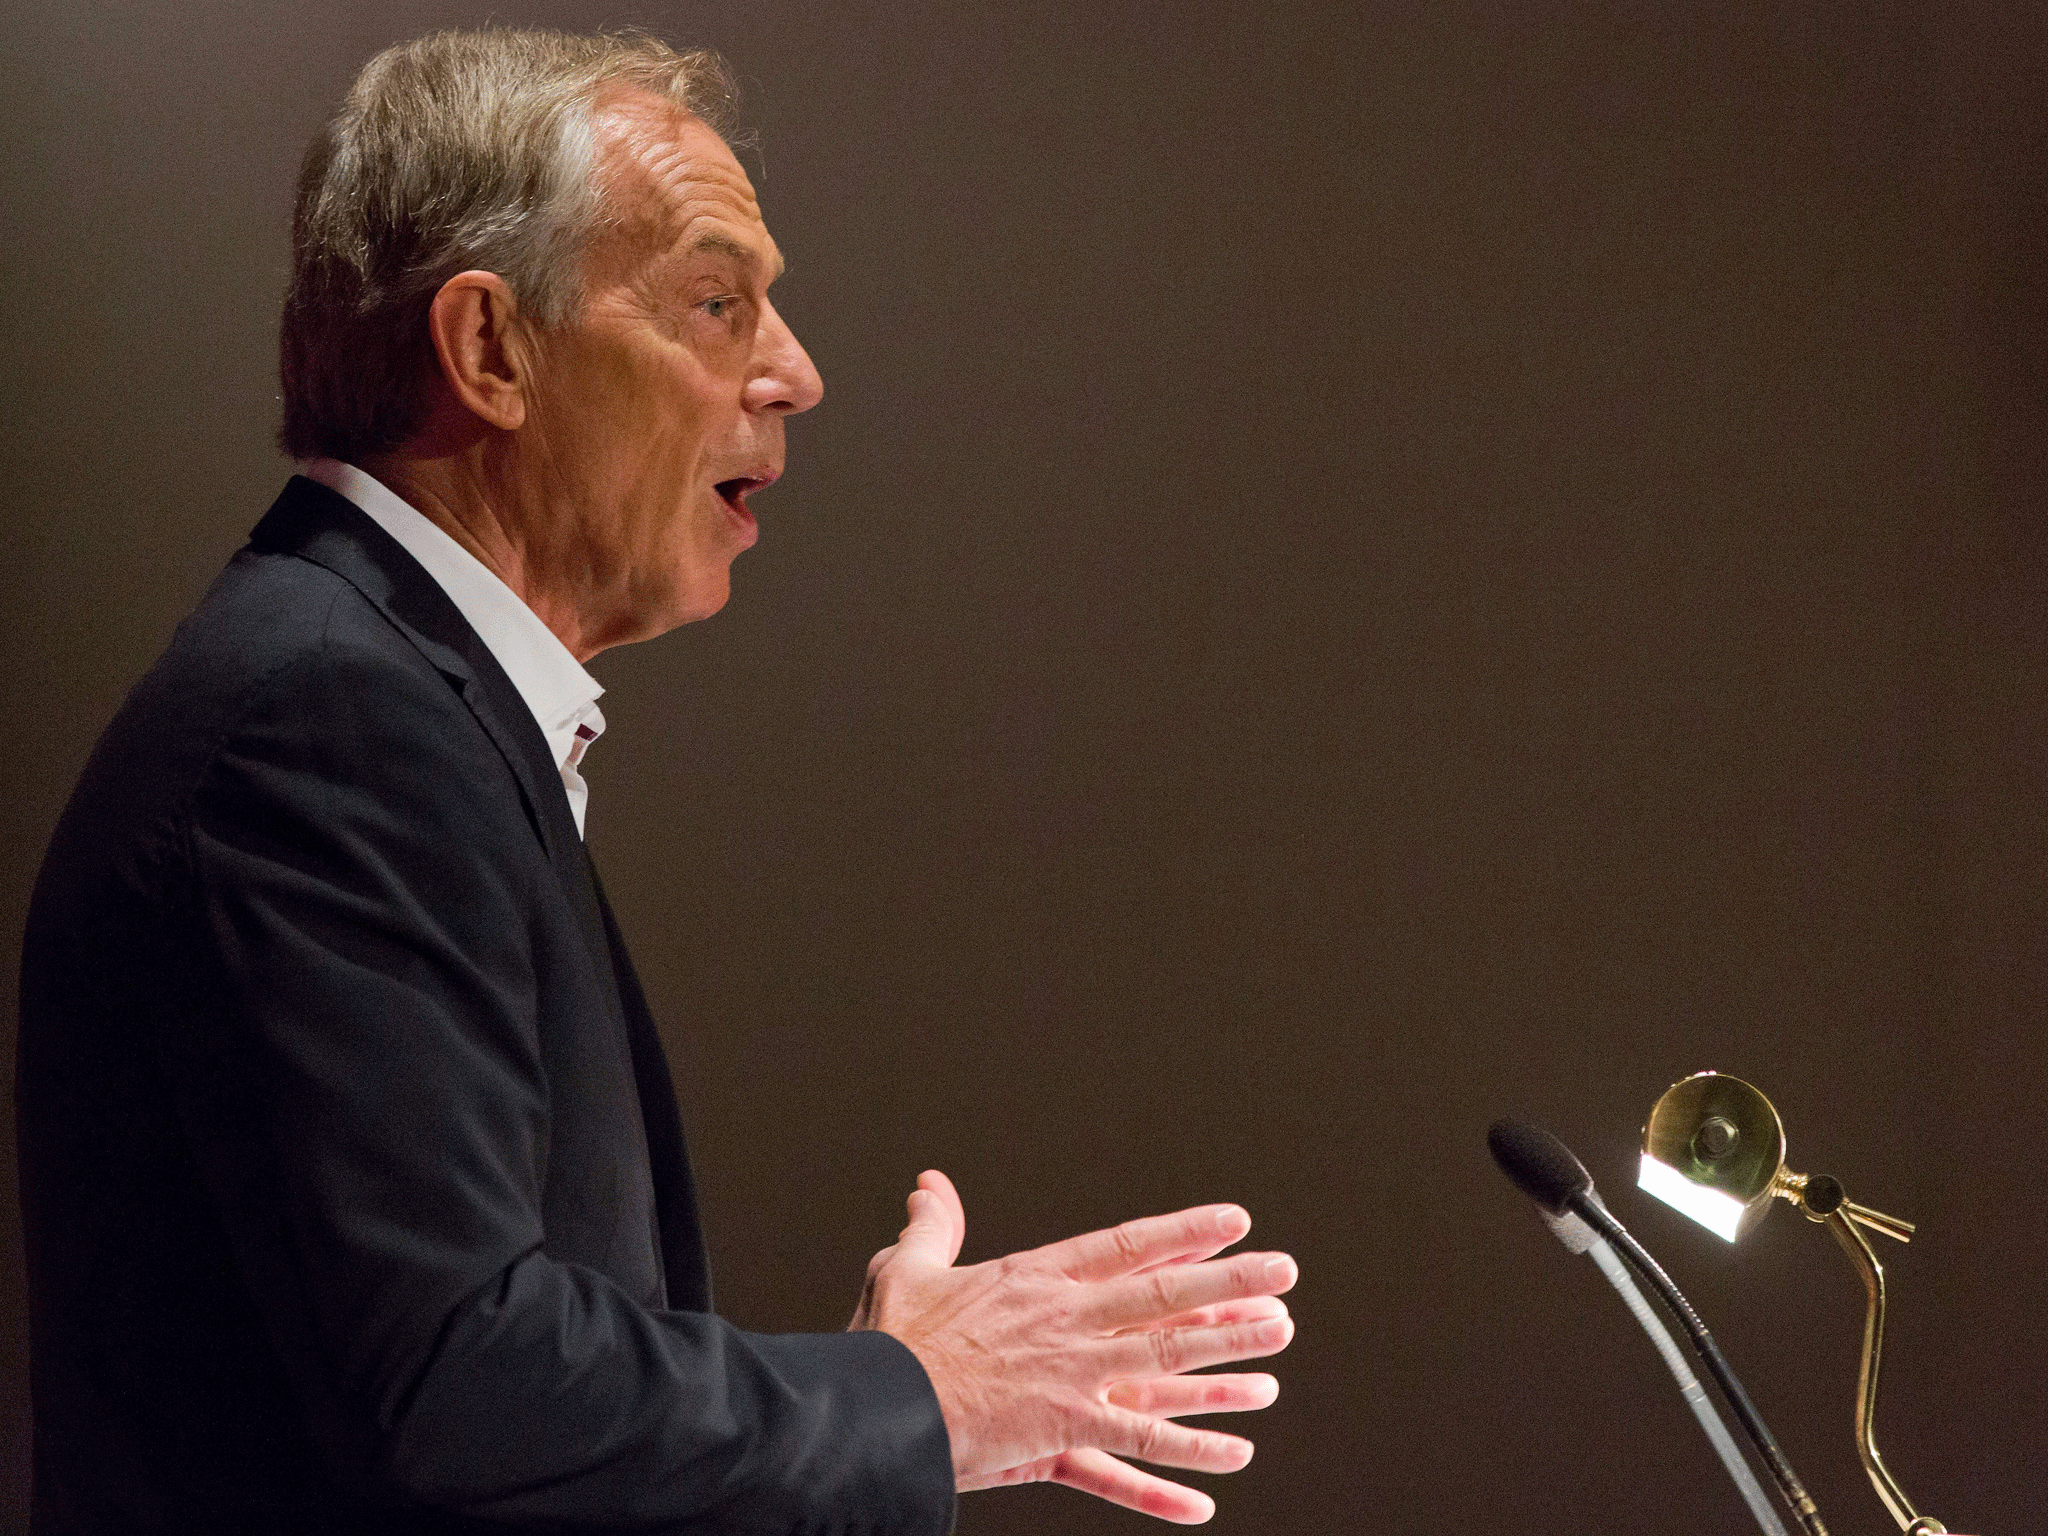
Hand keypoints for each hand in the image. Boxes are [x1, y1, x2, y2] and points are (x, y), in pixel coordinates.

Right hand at [850, 1170, 1295, 1523]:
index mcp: (1034, 1279)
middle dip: (1230, 1283)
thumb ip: (933, 1228)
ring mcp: (1069, 1377)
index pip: (1125, 1246)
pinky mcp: (1061, 1432)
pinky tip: (1228, 1465)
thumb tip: (929, 1186)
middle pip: (1163, 1296)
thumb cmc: (887, 1342)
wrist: (872, 1407)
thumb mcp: (906, 1270)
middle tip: (1283, 1272)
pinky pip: (1135, 1449)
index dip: (1182, 1233)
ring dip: (1227, 1354)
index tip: (1231, 1221)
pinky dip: (1182, 1459)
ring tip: (1278, 1342)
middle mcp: (1065, 1322)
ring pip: (1165, 1361)